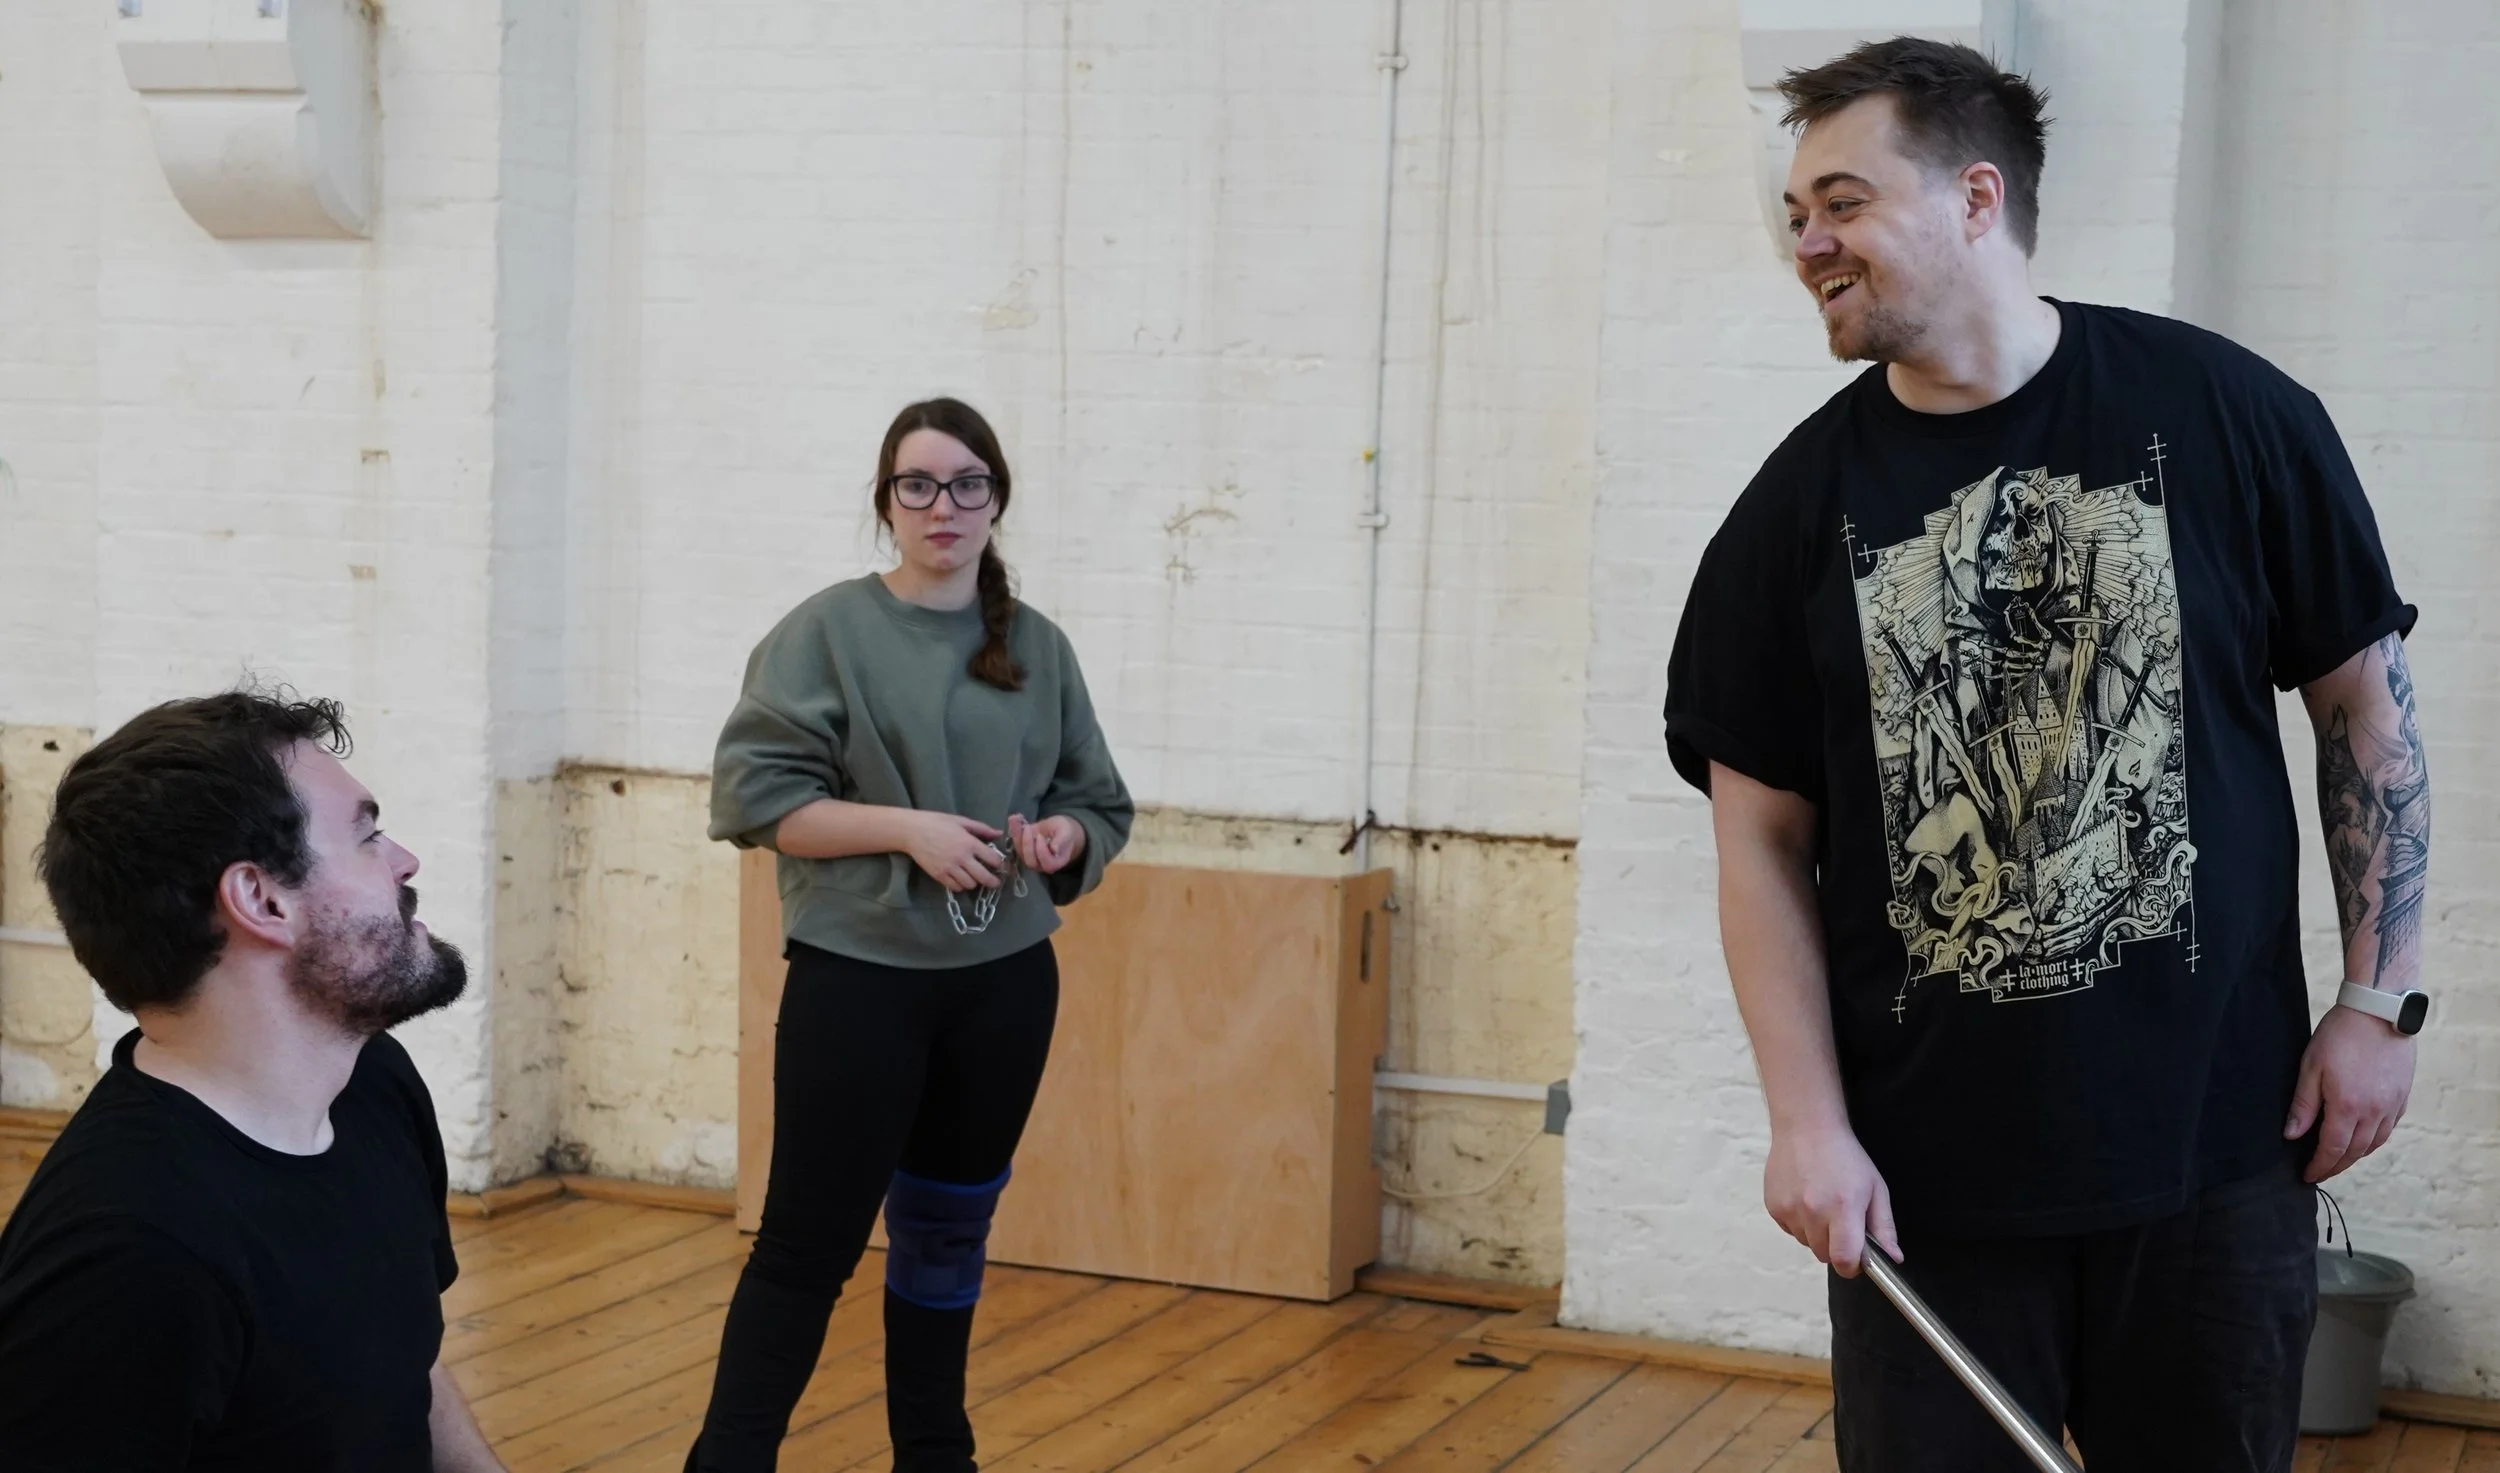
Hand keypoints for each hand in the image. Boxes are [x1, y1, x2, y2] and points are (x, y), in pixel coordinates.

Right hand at [901, 812, 1008, 892]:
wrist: (912, 831)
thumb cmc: (937, 822)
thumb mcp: (961, 821)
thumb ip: (981, 829)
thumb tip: (998, 834)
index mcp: (969, 843)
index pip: (992, 859)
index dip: (999, 864)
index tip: (999, 866)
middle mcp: (962, 858)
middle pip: (984, 877)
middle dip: (993, 881)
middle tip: (994, 882)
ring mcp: (950, 868)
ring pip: (970, 884)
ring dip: (975, 882)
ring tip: (974, 877)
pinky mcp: (939, 875)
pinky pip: (955, 887)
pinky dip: (961, 886)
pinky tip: (961, 879)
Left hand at [1008, 814, 1086, 874]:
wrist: (1059, 830)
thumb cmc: (1066, 832)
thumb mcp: (1066, 832)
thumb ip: (1061, 840)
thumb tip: (1054, 849)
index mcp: (1056, 862)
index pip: (1048, 864)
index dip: (1042, 852)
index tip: (1040, 836)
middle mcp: (1042, 865)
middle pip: (1031, 861)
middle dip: (1027, 844)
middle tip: (1028, 827)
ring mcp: (1030, 858)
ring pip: (1020, 852)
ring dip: (1016, 835)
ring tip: (1016, 818)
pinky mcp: (1022, 850)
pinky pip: (1016, 842)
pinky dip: (1014, 830)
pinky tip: (1015, 818)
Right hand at [1765, 1121, 1900, 1276]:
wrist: (1806, 1127)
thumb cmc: (1846, 1156)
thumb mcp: (1875, 1188)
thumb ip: (1884, 1226)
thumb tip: (1893, 1258)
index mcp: (1843, 1208)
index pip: (1844, 1260)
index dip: (1852, 1266)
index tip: (1857, 1259)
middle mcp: (1813, 1211)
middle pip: (1825, 1255)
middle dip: (1836, 1247)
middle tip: (1841, 1222)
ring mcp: (1790, 1209)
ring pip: (1807, 1243)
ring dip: (1816, 1234)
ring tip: (1822, 1204)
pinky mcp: (1773, 1207)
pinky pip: (1790, 1230)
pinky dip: (1799, 1223)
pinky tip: (1805, 1198)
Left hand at [2286, 1002, 2416, 1182]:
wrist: (2379, 1012)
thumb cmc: (2340, 1035)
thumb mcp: (2311, 1067)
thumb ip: (2303, 1104)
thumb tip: (2292, 1135)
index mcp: (2348, 1107)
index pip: (2333, 1149)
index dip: (2319, 1166)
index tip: (2308, 1176)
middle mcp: (2374, 1112)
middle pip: (2355, 1152)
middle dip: (2336, 1166)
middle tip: (2321, 1172)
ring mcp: (2392, 1105)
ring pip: (2375, 1143)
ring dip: (2356, 1156)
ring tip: (2340, 1160)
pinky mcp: (2403, 1096)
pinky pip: (2389, 1128)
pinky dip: (2375, 1140)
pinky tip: (2364, 1139)